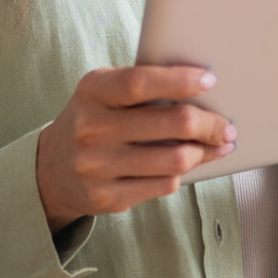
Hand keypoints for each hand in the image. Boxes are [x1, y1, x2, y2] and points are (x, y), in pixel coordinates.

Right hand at [37, 65, 234, 231]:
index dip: (180, 80)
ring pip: (175, 159)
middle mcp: (91, 129)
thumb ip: (141, 87)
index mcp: (92, 92)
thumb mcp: (103, 92)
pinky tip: (192, 162)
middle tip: (226, 124)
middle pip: (172, 123)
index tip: (209, 79)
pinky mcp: (106, 198)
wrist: (51, 169)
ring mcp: (97, 167)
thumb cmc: (94, 119)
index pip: (141, 82)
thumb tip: (202, 88)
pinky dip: (185, 172)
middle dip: (210, 123)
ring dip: (205, 151)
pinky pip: (164, 184)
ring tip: (217, 144)